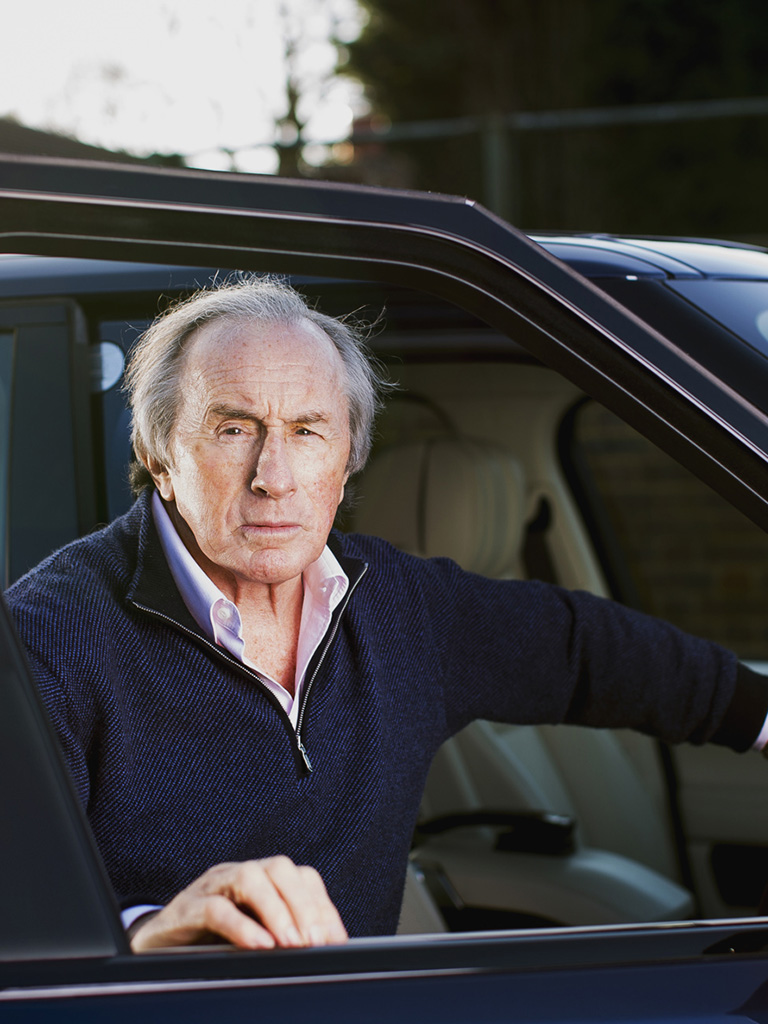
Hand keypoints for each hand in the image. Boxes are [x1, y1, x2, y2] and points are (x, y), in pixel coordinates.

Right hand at [130, 856, 347, 951]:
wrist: (153, 946)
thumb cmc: (209, 941)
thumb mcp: (252, 936)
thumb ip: (283, 939)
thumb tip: (325, 954)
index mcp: (261, 879)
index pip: (301, 877)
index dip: (322, 906)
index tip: (335, 940)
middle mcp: (239, 875)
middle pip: (280, 868)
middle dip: (303, 904)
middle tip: (314, 942)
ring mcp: (212, 886)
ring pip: (249, 878)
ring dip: (276, 910)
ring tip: (291, 943)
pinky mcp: (187, 908)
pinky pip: (215, 908)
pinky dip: (241, 926)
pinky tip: (259, 946)